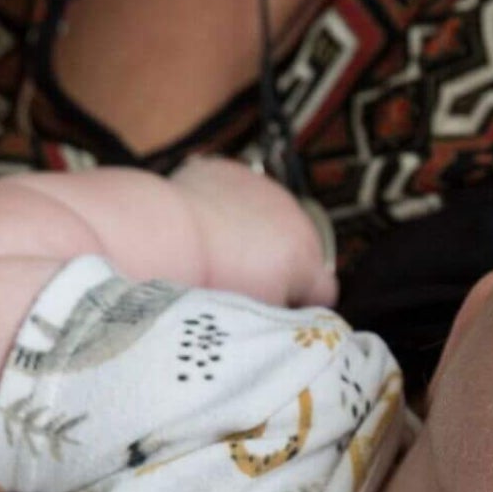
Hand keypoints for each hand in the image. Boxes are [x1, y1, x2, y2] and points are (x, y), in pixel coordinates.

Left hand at [169, 155, 337, 309]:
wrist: (167, 236)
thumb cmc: (215, 286)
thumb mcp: (260, 320)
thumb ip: (284, 321)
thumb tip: (290, 320)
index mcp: (305, 259)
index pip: (324, 290)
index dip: (303, 305)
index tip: (279, 312)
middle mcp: (294, 217)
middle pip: (298, 248)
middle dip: (279, 264)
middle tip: (243, 282)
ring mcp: (262, 188)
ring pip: (267, 215)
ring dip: (253, 231)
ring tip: (218, 252)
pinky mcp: (227, 170)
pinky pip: (232, 191)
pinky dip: (222, 204)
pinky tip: (200, 223)